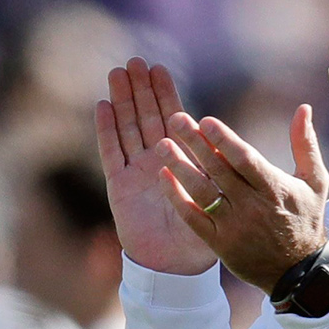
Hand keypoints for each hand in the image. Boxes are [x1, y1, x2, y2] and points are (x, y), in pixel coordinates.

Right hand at [95, 58, 215, 275]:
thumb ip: (217, 168)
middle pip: (146, 116)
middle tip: (135, 62)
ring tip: (118, 74)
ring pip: (127, 128)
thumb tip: (225, 140)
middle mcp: (157, 160)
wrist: (176, 267)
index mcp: (182, 159)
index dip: (165, 94)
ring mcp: (136, 171)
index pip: (172, 118)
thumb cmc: (201, 233)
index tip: (160, 68)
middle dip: (141, 89)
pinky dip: (107, 130)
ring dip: (122, 101)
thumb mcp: (215, 196)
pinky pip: (112, 153)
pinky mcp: (119, 186)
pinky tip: (103, 106)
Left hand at [155, 104, 328, 293]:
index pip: (245, 159)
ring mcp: (233, 226)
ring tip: (162, 145)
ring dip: (179, 166)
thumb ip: (305, 144)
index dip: (223, 139)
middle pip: (218, 170)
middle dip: (195, 143)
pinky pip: (192, 217)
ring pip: (201, 192)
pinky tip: (164, 177)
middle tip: (176, 120)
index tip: (205, 121)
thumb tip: (303, 109)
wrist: (298, 272)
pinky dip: (176, 197)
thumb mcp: (315, 181)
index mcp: (275, 188)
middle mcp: (252, 206)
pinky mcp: (219, 243)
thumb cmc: (306, 220)